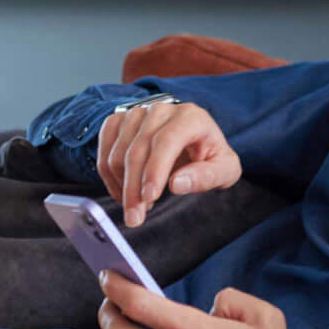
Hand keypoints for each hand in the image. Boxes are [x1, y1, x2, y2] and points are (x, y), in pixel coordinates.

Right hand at [97, 98, 241, 225]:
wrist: (194, 138)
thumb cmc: (210, 156)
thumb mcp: (224, 170)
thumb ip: (207, 176)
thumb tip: (177, 184)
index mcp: (191, 117)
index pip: (167, 141)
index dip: (155, 170)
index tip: (149, 197)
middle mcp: (161, 109)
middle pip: (138, 149)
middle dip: (133, 189)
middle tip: (134, 219)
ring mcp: (137, 113)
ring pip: (117, 153)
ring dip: (122, 186)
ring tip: (137, 207)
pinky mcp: (119, 120)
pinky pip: (104, 150)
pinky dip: (109, 177)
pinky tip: (123, 192)